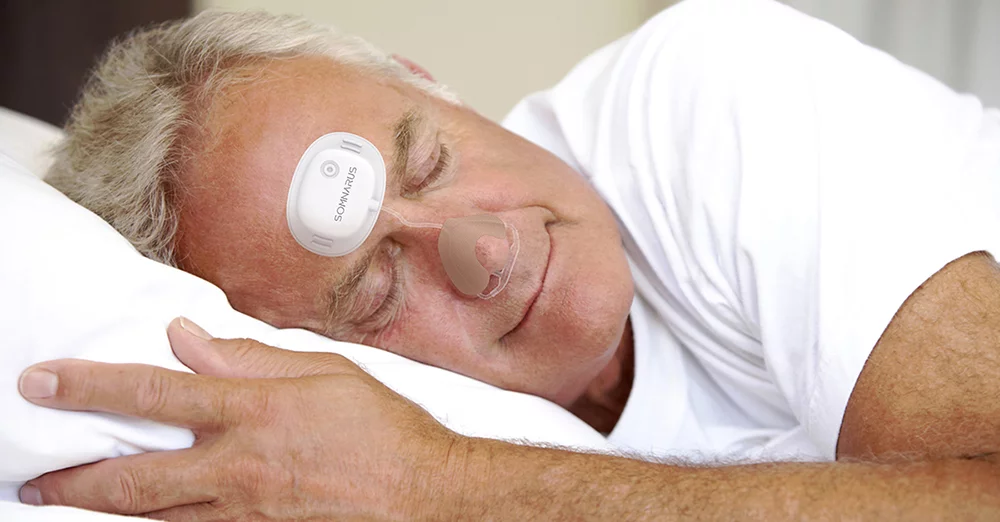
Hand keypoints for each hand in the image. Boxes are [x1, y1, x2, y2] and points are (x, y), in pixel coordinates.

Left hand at [16, 318, 466, 519]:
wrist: (422, 496)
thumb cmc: (380, 430)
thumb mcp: (323, 372)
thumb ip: (249, 356)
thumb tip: (188, 338)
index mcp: (254, 411)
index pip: (155, 393)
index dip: (91, 387)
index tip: (45, 382)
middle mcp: (239, 467)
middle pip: (136, 477)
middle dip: (75, 478)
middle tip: (35, 480)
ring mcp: (245, 513)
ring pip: (156, 518)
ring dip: (104, 511)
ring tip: (68, 505)